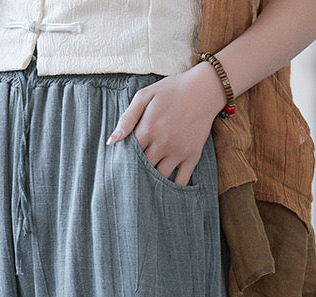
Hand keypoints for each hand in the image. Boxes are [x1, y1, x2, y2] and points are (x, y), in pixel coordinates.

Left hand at [105, 64, 225, 185]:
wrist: (205, 89)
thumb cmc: (172, 90)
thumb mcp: (145, 96)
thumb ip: (127, 118)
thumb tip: (111, 142)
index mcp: (148, 129)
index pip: (129, 154)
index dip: (123, 160)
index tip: (120, 163)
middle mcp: (163, 143)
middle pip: (142, 168)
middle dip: (135, 173)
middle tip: (130, 177)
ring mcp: (178, 151)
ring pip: (159, 177)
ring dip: (151, 182)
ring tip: (145, 183)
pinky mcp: (192, 156)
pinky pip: (181, 181)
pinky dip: (172, 188)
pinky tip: (165, 189)